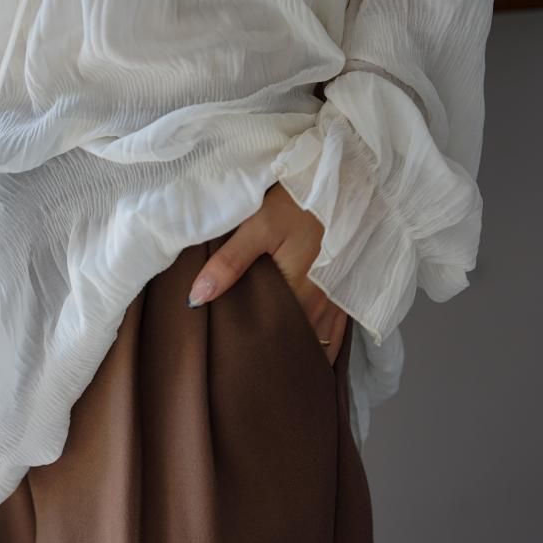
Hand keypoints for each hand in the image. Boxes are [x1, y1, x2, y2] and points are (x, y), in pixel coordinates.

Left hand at [186, 182, 347, 366]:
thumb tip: (197, 299)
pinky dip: (325, 339)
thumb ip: (229, 263)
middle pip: (297, 337)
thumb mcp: (258, 226)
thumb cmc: (298, 202)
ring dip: (301, 346)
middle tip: (253, 363)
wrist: (342, 179)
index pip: (276, 333)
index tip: (238, 356)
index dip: (257, 345)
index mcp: (299, 291)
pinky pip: (338, 326)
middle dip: (279, 349)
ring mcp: (337, 296)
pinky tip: (314, 350)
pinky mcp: (345, 286)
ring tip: (278, 361)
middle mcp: (322, 301)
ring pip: (319, 335)